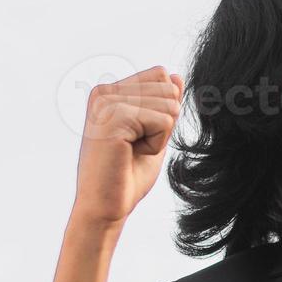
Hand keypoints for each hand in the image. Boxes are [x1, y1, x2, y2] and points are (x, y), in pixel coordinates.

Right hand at [71, 65, 184, 227]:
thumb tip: (177, 76)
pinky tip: (129, 155)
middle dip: (164, 124)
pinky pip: (164, 121)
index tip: (138, 135)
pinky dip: (156, 144)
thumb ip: (163, 105)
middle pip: (169, 88)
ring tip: (131, 151)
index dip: (163, 110)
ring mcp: (106, 101)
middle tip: (134, 146)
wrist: (104, 206)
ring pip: (170, 104)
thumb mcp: (153, 133)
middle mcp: (104, 91)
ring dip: (160, 136)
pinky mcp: (114, 117)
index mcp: (109, 91)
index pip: (162, 76)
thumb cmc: (126, 175)